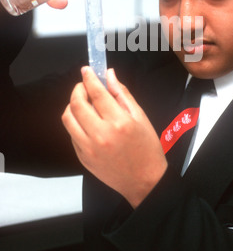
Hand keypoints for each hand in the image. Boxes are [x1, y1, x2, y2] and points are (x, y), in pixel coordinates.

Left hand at [62, 67, 167, 208]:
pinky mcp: (82, 157)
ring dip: (72, 105)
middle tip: (84, 86)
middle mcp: (100, 135)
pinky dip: (75, 122)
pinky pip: (71, 134)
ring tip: (83, 102)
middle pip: (77, 104)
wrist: (144, 181)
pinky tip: (87, 121)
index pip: (96, 93)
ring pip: (68, 118)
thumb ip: (122, 94)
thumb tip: (109, 75)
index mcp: (118, 122)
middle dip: (78, 89)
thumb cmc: (147, 148)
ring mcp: (89, 148)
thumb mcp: (140, 117)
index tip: (86, 70)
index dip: (89, 78)